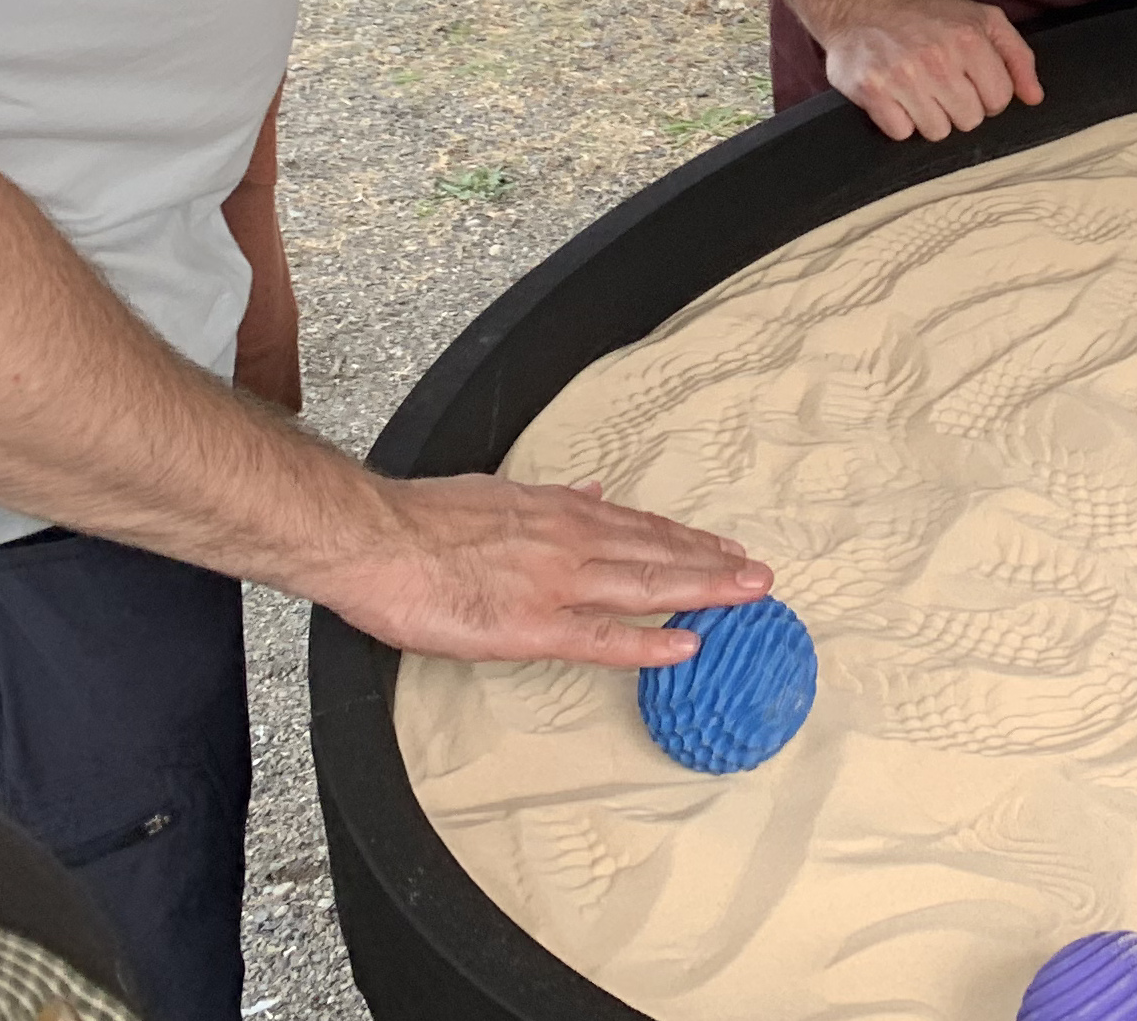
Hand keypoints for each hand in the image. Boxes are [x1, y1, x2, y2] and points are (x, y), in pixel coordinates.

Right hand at [317, 474, 772, 665]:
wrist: (374, 537)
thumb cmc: (424, 518)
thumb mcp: (499, 490)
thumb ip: (550, 499)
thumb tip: (589, 492)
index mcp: (560, 513)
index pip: (640, 526)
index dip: (687, 540)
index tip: (724, 548)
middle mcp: (571, 541)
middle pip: (659, 553)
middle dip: (716, 564)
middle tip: (762, 575)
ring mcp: (555, 584)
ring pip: (647, 586)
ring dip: (704, 591)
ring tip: (749, 598)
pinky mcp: (529, 627)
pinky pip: (602, 639)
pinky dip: (649, 643)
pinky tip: (687, 646)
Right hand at [816, 0, 1044, 140]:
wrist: (861, 6)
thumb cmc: (927, 16)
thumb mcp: (982, 19)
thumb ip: (1017, 56)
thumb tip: (1034, 97)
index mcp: (970, 38)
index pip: (1000, 99)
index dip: (988, 93)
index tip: (970, 79)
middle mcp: (938, 58)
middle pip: (970, 120)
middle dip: (959, 106)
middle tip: (940, 82)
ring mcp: (903, 77)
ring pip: (938, 132)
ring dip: (930, 116)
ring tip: (918, 89)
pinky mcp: (872, 92)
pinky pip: (902, 133)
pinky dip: (899, 120)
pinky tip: (896, 96)